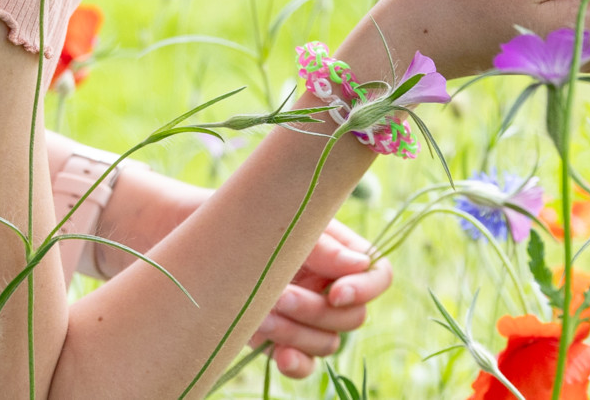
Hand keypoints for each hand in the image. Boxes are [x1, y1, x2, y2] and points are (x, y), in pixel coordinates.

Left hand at [248, 219, 391, 378]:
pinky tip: (281, 356)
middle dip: (316, 311)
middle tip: (281, 296)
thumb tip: (361, 264)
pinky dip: (296, 364)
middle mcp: (332, 288)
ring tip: (261, 315)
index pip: (379, 275)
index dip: (365, 289)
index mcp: (343, 254)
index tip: (335, 292)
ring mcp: (310, 318)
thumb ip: (326, 248)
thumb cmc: (254, 225)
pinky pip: (306, 364)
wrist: (210, 247)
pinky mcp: (285, 340)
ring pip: (328, 342)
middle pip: (353, 317)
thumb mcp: (291, 228)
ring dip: (296, 332)